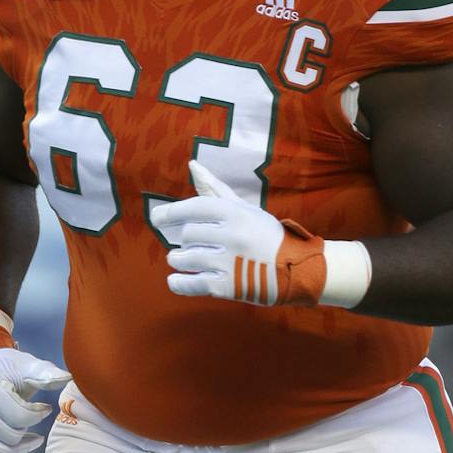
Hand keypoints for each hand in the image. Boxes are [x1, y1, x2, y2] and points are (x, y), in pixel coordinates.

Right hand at [0, 345, 68, 452]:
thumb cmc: (5, 367)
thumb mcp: (25, 365)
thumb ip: (45, 373)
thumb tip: (69, 377)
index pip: (19, 417)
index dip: (39, 415)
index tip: (45, 408)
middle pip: (10, 437)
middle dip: (29, 431)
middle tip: (37, 422)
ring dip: (20, 450)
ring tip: (33, 440)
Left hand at [151, 161, 325, 305]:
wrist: (296, 268)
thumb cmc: (265, 235)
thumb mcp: (245, 208)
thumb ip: (215, 189)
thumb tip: (193, 165)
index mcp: (236, 213)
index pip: (195, 208)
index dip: (171, 212)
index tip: (156, 218)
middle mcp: (232, 235)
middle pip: (188, 234)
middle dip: (182, 240)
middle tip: (184, 244)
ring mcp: (230, 262)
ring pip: (188, 258)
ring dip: (177, 260)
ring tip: (178, 259)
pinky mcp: (228, 287)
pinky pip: (194, 284)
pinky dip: (180, 283)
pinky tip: (175, 280)